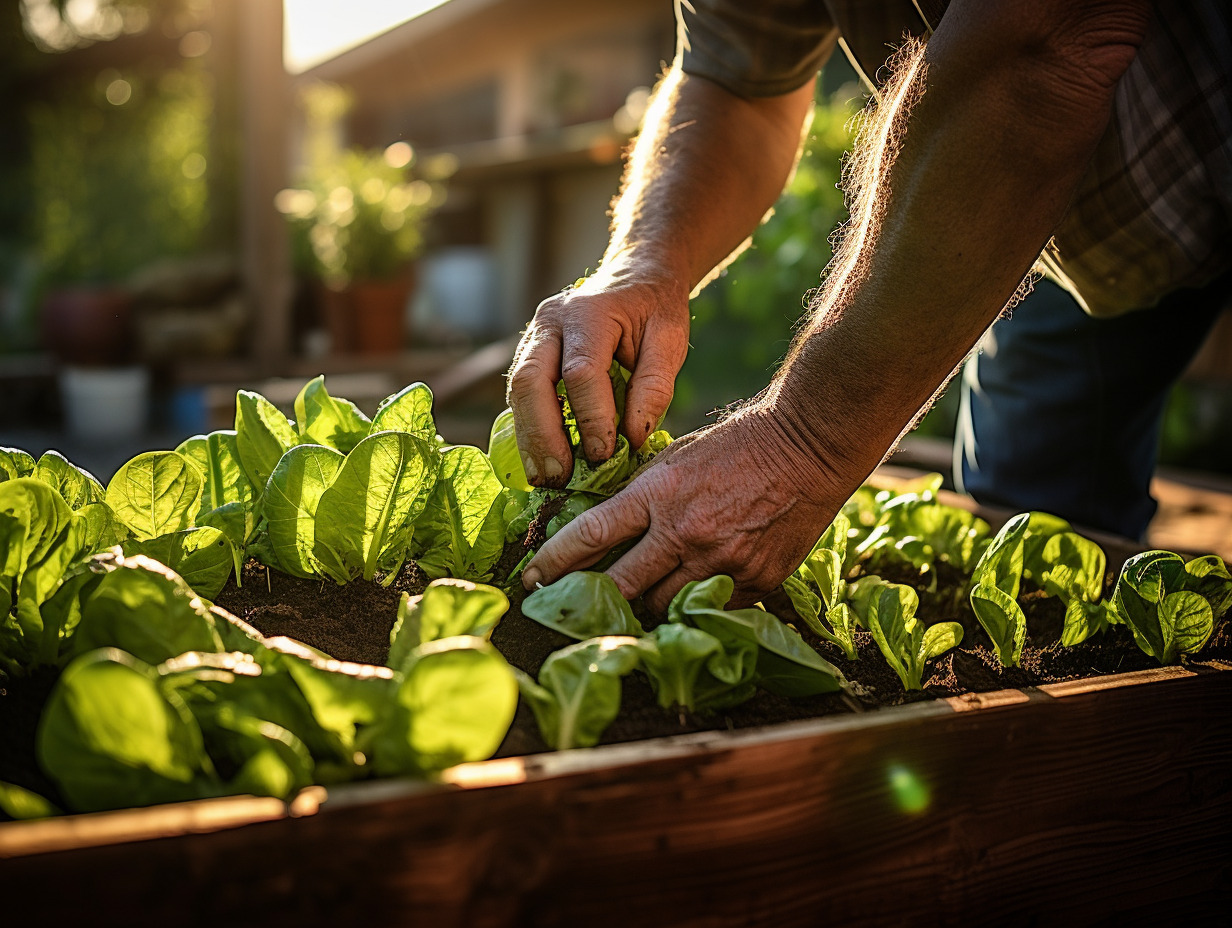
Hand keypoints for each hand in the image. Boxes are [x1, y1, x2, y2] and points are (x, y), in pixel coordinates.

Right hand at [507, 261, 689, 487]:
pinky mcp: (529, 354)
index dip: (590, 418)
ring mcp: (533, 336)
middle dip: (543, 434)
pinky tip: (542, 462)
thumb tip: (632, 438)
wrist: (634, 276)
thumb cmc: (655, 309)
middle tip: (560, 476)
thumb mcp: (670, 339)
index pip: (580, 372)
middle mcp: (551, 321)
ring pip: (518, 390)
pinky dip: (530, 431)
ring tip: (545, 479)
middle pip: (531, 381)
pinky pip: (521, 395)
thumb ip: (655, 386)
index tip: (604, 456)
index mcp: (589, 312)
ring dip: (530, 439)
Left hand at [521, 403, 849, 612]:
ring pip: (663, 606)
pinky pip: (707, 608)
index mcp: (659, 494)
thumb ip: (639, 496)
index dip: (555, 563)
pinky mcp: (754, 582)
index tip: (532, 580)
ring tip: (633, 604)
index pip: (592, 536)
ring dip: (644, 606)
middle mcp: (685, 532)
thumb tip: (599, 530)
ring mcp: (721, 562)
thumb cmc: (735, 447)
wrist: (808, 448)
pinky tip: (685, 598)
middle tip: (573, 610)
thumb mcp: (675, 459)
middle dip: (592, 601)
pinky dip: (690, 606)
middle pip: (622, 586)